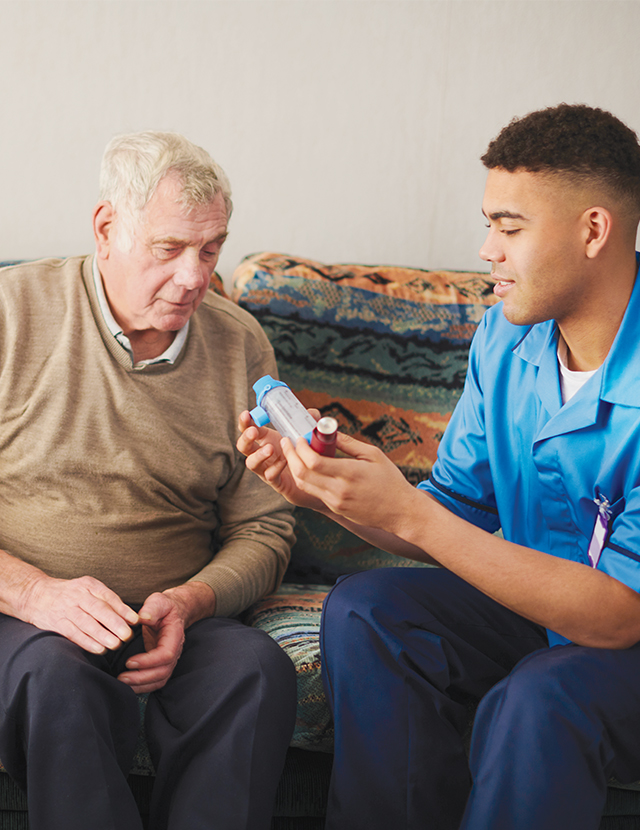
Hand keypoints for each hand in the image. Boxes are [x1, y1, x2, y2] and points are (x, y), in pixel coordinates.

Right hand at [21, 574, 138, 653]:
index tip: (135, 621)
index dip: (122, 609)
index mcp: (89, 585)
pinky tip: (99, 649)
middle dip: (114, 623)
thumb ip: (108, 601)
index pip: (108, 597)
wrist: (36, 594)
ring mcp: (66, 609)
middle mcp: (78, 596)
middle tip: (127, 635)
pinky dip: (87, 642)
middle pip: (98, 610)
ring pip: (86, 623)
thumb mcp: (88, 589)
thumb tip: (130, 618)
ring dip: (102, 635)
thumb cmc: (70, 594)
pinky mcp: (56, 623)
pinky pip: (73, 634)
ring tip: (115, 644)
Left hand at [118, 582, 215, 693]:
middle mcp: (174, 651)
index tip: (130, 662)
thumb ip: (151, 609)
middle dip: (142, 677)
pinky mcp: (161, 665)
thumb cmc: (165, 607)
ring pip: (159, 680)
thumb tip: (142, 617)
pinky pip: (155, 681)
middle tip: (121, 677)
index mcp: (175, 636)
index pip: (166, 655)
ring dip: (141, 685)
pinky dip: (143, 687)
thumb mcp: (159, 601)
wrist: (172, 612)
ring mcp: (169, 660)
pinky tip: (128, 685)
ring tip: (122, 683)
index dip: (148, 661)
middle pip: (163, 672)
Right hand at [237, 410, 325, 510]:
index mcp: (266, 438)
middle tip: (253, 431)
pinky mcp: (276, 481)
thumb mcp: (305, 434)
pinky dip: (275, 468)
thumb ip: (307, 422)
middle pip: (243, 446)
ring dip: (258, 455)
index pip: (248, 428)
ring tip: (270, 448)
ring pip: (251, 463)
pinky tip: (284, 462)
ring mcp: (267, 468)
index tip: (246, 414)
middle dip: (246, 438)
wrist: (313, 477)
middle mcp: (262, 453)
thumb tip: (311, 412)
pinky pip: (269, 476)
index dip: (245, 422)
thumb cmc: (304, 452)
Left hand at [281, 431, 415, 530]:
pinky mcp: (335, 509)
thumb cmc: (390, 480)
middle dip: (290, 456)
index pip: (314, 462)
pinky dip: (306, 478)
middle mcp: (339, 490)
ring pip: (304, 485)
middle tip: (287, 442)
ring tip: (293, 453)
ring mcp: (336, 502)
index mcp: (349, 473)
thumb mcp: (373, 455)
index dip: (301, 448)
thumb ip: (349, 443)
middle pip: (302, 474)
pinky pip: (314, 492)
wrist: (400, 511)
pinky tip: (307, 467)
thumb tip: (329, 432)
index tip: (298, 437)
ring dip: (294, 468)